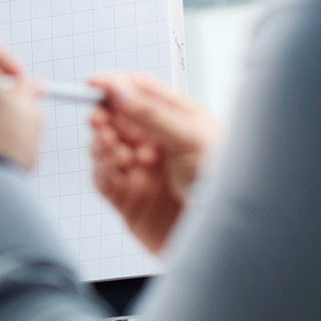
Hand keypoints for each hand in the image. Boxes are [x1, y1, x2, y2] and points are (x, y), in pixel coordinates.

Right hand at [88, 72, 220, 254]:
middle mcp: (157, 143)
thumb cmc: (224, 184)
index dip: (115, 85)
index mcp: (178, 121)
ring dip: (102, 144)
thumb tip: (120, 89)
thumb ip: (152, 114)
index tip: (92, 83)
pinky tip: (116, 168)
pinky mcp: (128, 197)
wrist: (227, 236)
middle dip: (104, 116)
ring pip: (104, 147)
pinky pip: (102, 178)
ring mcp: (141, 170)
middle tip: (98, 119)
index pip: (141, 93)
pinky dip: (102, 170)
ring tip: (117, 150)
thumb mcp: (191, 139)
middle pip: (116, 119)